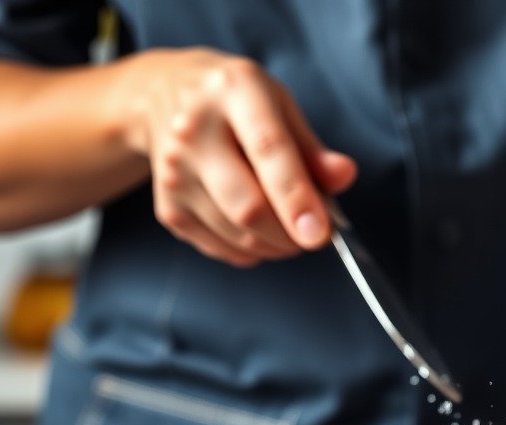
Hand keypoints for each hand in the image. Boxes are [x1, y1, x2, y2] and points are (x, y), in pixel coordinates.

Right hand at [118, 48, 356, 266]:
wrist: (162, 96)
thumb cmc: (235, 105)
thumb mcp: (279, 105)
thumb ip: (313, 148)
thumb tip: (343, 177)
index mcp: (233, 92)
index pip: (269, 151)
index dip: (297, 198)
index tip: (319, 234)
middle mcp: (194, 130)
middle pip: (248, 207)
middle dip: (291, 235)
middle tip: (314, 233)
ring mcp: (175, 173)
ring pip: (239, 237)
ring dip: (276, 246)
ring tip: (287, 226)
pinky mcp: (168, 209)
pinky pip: (223, 250)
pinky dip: (251, 251)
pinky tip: (255, 228)